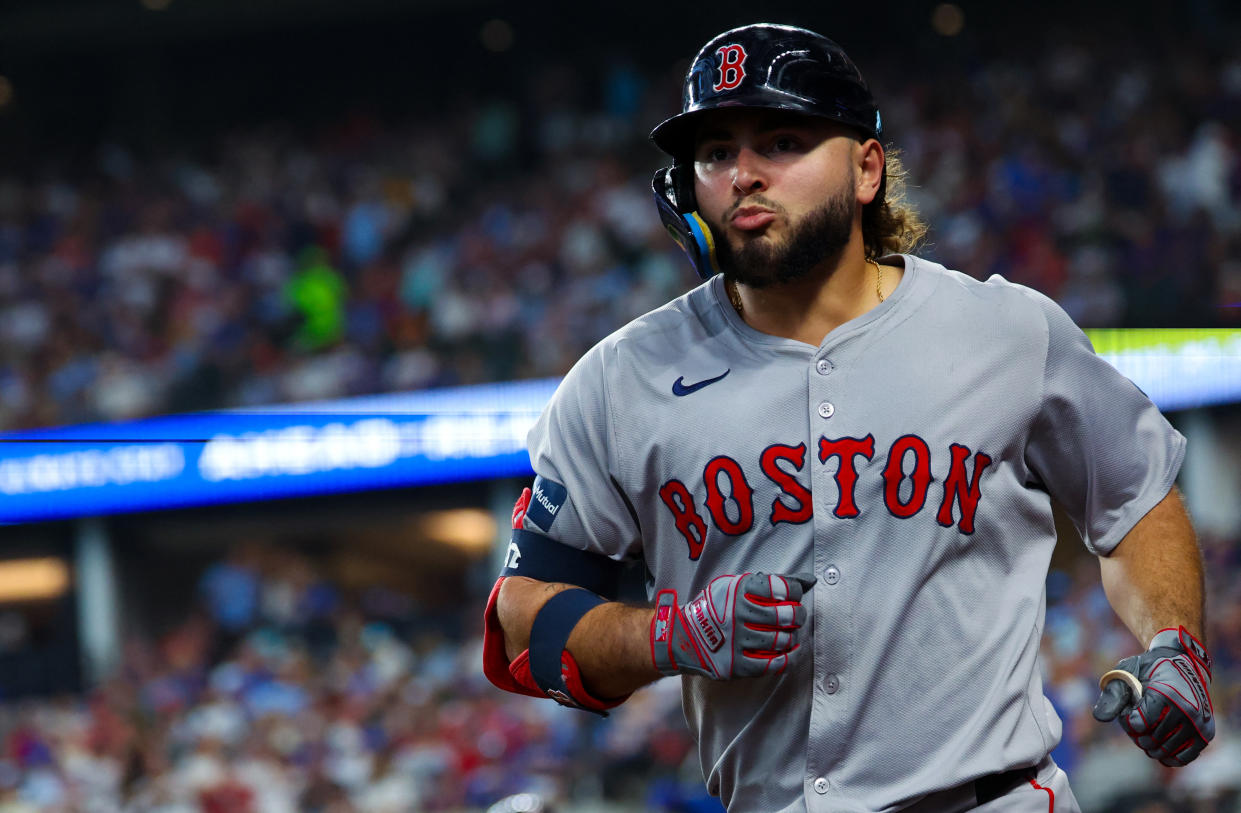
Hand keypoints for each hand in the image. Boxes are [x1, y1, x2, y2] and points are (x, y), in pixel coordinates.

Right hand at [650, 572, 814, 678]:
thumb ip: (772, 582)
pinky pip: (773, 664)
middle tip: (796, 617)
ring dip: (792, 637)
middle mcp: (739, 614)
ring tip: (788, 634)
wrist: (685, 636)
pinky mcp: (737, 664)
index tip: (793, 596)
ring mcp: (738, 640)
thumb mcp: (737, 585)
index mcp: (740, 589)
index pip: (783, 587)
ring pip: (782, 640)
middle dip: (798, 616)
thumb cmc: (717, 608)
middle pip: (787, 616)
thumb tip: (809, 580)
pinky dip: (787, 658)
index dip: (795, 592)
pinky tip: (790, 652)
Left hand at [1092, 626, 1213, 765]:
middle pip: (1150, 740)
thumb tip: (1099, 718)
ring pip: (1165, 751)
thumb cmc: (1150, 668)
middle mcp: (1186, 710)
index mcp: (1166, 694)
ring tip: (1147, 732)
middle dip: (1137, 734)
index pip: (1137, 725)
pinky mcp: (1206, 733)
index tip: (1130, 710)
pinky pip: (1185, 757)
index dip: (1127, 721)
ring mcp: (1198, 723)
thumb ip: (1113, 695)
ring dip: (1151, 746)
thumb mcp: (1127, 673)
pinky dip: (1170, 756)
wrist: (1182, 662)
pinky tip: (1160, 748)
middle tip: (1138, 721)